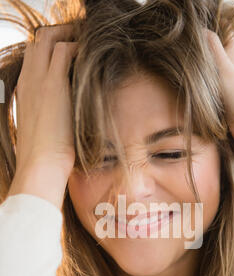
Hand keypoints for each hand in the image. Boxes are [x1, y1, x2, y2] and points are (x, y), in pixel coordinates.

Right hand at [15, 24, 77, 176]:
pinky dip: (79, 47)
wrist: (40, 166)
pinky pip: (64, 49)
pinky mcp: (53, 85)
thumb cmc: (46, 156)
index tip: (72, 54)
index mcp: (24, 90)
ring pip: (47, 37)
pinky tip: (93, 58)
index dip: (52, 49)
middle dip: (60, 35)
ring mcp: (37, 80)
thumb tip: (69, 118)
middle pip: (38, 40)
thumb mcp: (45, 130)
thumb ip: (53, 116)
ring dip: (70, 35)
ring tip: (89, 43)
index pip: (34, 56)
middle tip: (82, 42)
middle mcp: (28, 80)